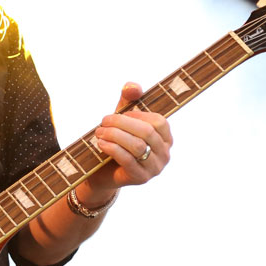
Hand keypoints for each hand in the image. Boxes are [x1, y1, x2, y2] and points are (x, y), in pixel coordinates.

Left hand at [85, 82, 172, 196]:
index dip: (137, 115)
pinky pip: (127, 160)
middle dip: (121, 123)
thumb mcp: (123, 118)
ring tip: (99, 132)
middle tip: (103, 121)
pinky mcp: (141, 178)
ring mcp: (155, 168)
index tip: (118, 114)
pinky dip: (112, 148)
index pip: (159, 122)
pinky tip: (100, 143)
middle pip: (147, 132)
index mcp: (165, 138)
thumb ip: (129, 100)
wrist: (103, 172)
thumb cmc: (117, 141)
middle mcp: (165, 154)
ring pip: (138, 146)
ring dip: (115, 135)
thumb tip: (133, 87)